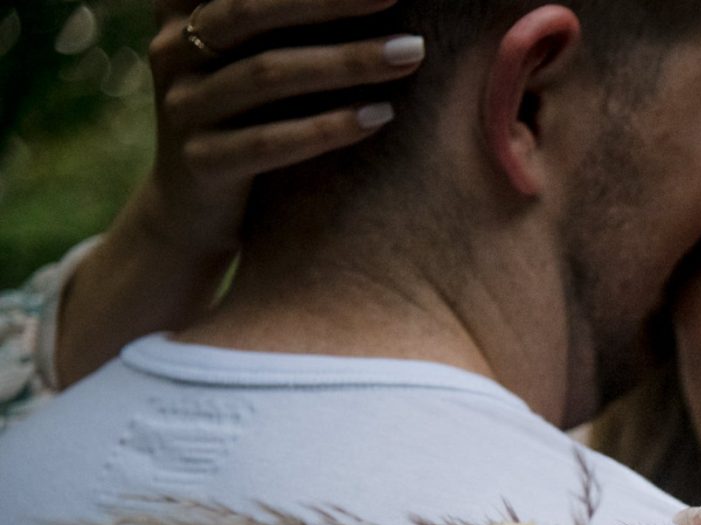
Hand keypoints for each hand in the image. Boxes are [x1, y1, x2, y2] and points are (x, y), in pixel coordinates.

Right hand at [143, 0, 423, 255]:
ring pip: (265, 75)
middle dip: (330, 0)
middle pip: (249, 12)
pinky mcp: (199, 164)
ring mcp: (182, 108)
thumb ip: (286, 24)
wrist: (196, 213)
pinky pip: (266, 143)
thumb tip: (376, 0)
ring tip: (411, 53)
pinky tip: (381, 117)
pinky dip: (326, 128)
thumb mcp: (255, 58)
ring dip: (346, 61)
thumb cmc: (247, 118)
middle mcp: (173, 51)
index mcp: (182, 13)